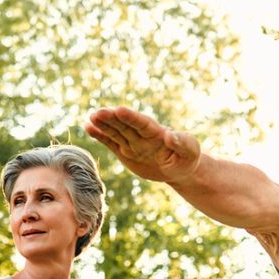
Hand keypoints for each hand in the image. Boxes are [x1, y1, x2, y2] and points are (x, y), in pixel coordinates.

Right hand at [84, 107, 201, 184]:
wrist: (179, 168)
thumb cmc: (187, 157)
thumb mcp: (190, 150)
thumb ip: (182, 142)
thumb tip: (170, 135)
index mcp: (157, 133)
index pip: (142, 123)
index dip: (131, 117)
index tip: (119, 110)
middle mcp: (142, 135)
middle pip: (125, 125)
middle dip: (112, 119)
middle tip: (98, 112)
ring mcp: (132, 143)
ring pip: (115, 132)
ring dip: (103, 125)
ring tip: (91, 117)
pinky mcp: (125, 152)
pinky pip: (111, 142)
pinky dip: (100, 135)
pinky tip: (88, 127)